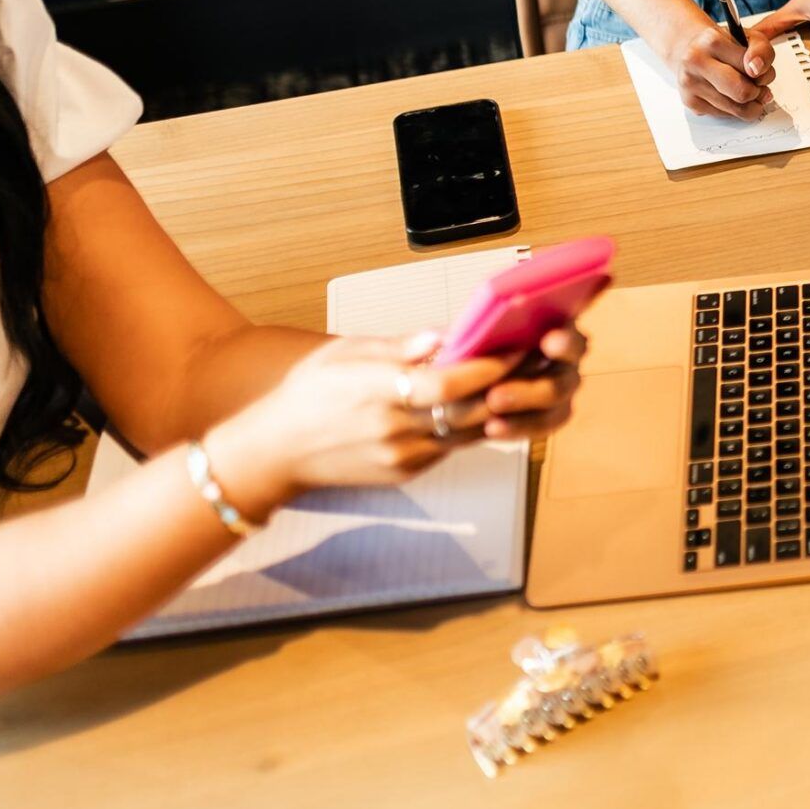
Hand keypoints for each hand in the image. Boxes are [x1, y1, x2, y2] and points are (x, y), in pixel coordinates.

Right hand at [202, 331, 542, 521]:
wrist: (272, 452)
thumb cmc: (307, 394)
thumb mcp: (345, 354)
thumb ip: (398, 347)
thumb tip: (443, 335)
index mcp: (378, 393)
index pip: (450, 383)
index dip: (488, 365)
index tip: (515, 344)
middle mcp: (394, 431)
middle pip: (469, 410)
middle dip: (506, 384)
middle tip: (536, 358)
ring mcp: (402, 457)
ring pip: (468, 432)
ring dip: (497, 407)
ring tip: (522, 377)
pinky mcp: (406, 474)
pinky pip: (451, 447)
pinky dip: (471, 425)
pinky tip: (487, 402)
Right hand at [659, 12, 776, 120]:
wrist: (691, 51)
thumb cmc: (723, 46)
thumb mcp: (748, 37)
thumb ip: (761, 50)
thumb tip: (757, 69)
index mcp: (712, 41)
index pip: (751, 68)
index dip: (765, 74)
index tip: (761, 73)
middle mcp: (696, 62)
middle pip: (742, 93)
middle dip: (758, 93)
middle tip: (758, 86)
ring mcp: (690, 84)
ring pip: (737, 110)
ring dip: (751, 104)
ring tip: (748, 91)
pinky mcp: (690, 102)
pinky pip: (726, 116)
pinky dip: (735, 109)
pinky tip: (731, 96)